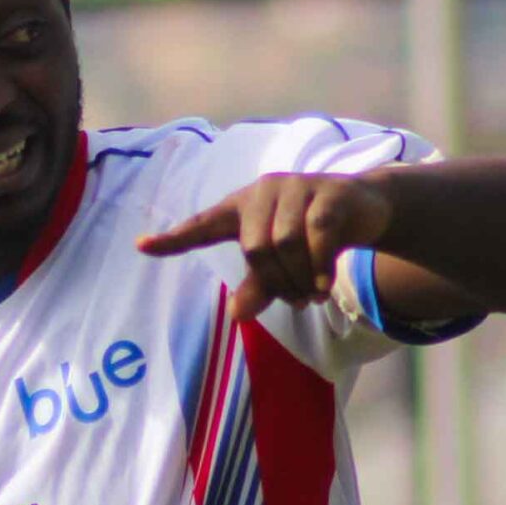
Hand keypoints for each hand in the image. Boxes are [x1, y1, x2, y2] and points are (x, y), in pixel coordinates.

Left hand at [136, 173, 391, 323]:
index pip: (203, 225)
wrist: (363, 208)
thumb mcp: (282, 265)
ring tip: (312, 295)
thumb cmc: (310, 236)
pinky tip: (323, 286)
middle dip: (274, 283)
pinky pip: (317, 236)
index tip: (142, 246)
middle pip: (254, 248)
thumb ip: (258, 288)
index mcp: (242, 208)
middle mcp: (264, 192)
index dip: (173, 238)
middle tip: (294, 302)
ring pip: (285, 243)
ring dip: (298, 279)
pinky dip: (318, 267)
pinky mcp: (328, 193)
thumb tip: (238, 317)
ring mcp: (296, 187)